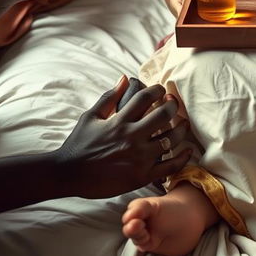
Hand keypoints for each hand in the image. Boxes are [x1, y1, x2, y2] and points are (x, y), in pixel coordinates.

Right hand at [57, 76, 191, 198]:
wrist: (67, 175)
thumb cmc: (78, 144)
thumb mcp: (91, 116)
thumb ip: (109, 97)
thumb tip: (124, 78)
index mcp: (119, 121)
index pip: (146, 97)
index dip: (158, 89)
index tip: (161, 90)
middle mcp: (131, 137)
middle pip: (163, 115)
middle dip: (173, 105)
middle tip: (173, 103)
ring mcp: (138, 158)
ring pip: (171, 139)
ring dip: (181, 129)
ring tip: (183, 124)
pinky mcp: (141, 176)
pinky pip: (169, 166)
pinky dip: (182, 158)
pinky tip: (188, 150)